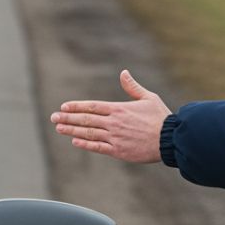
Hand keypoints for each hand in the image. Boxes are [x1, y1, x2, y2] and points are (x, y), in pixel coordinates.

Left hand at [51, 70, 171, 163]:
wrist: (171, 139)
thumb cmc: (161, 118)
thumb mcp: (149, 97)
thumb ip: (133, 87)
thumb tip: (123, 73)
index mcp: (119, 109)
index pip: (92, 106)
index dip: (76, 106)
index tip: (64, 106)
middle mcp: (114, 122)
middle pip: (85, 119)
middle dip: (67, 117)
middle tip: (54, 117)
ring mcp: (115, 137)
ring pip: (88, 133)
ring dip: (71, 130)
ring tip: (58, 127)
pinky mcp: (119, 151)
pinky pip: (98, 147)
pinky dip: (85, 144)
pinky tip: (74, 141)